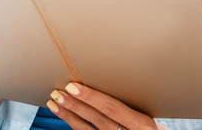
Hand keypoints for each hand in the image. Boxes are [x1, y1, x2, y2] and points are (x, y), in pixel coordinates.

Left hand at [47, 83, 169, 129]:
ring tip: (54, 101)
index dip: (91, 97)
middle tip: (59, 91)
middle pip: (98, 119)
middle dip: (76, 105)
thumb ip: (129, 103)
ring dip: (68, 115)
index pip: (112, 109)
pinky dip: (73, 124)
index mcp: (142, 124)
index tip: (73, 86)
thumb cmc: (147, 125)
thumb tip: (104, 77)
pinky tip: (64, 114)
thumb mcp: (146, 113)